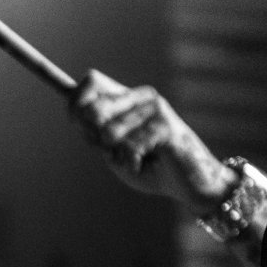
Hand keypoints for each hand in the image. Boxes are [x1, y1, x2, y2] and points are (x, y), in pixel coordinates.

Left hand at [71, 70, 230, 208]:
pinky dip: (130, 163)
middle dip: (93, 137)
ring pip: (109, 133)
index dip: (76, 102)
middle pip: (95, 109)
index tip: (77, 123)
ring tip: (134, 159)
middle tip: (111, 150)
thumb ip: (96, 136)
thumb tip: (78, 117)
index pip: (92, 81)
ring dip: (116, 155)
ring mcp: (156, 110)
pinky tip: (143, 164)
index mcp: (129, 99)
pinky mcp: (166, 127)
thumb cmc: (150, 169)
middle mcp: (143, 98)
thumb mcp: (114, 153)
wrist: (190, 184)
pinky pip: (129, 147)